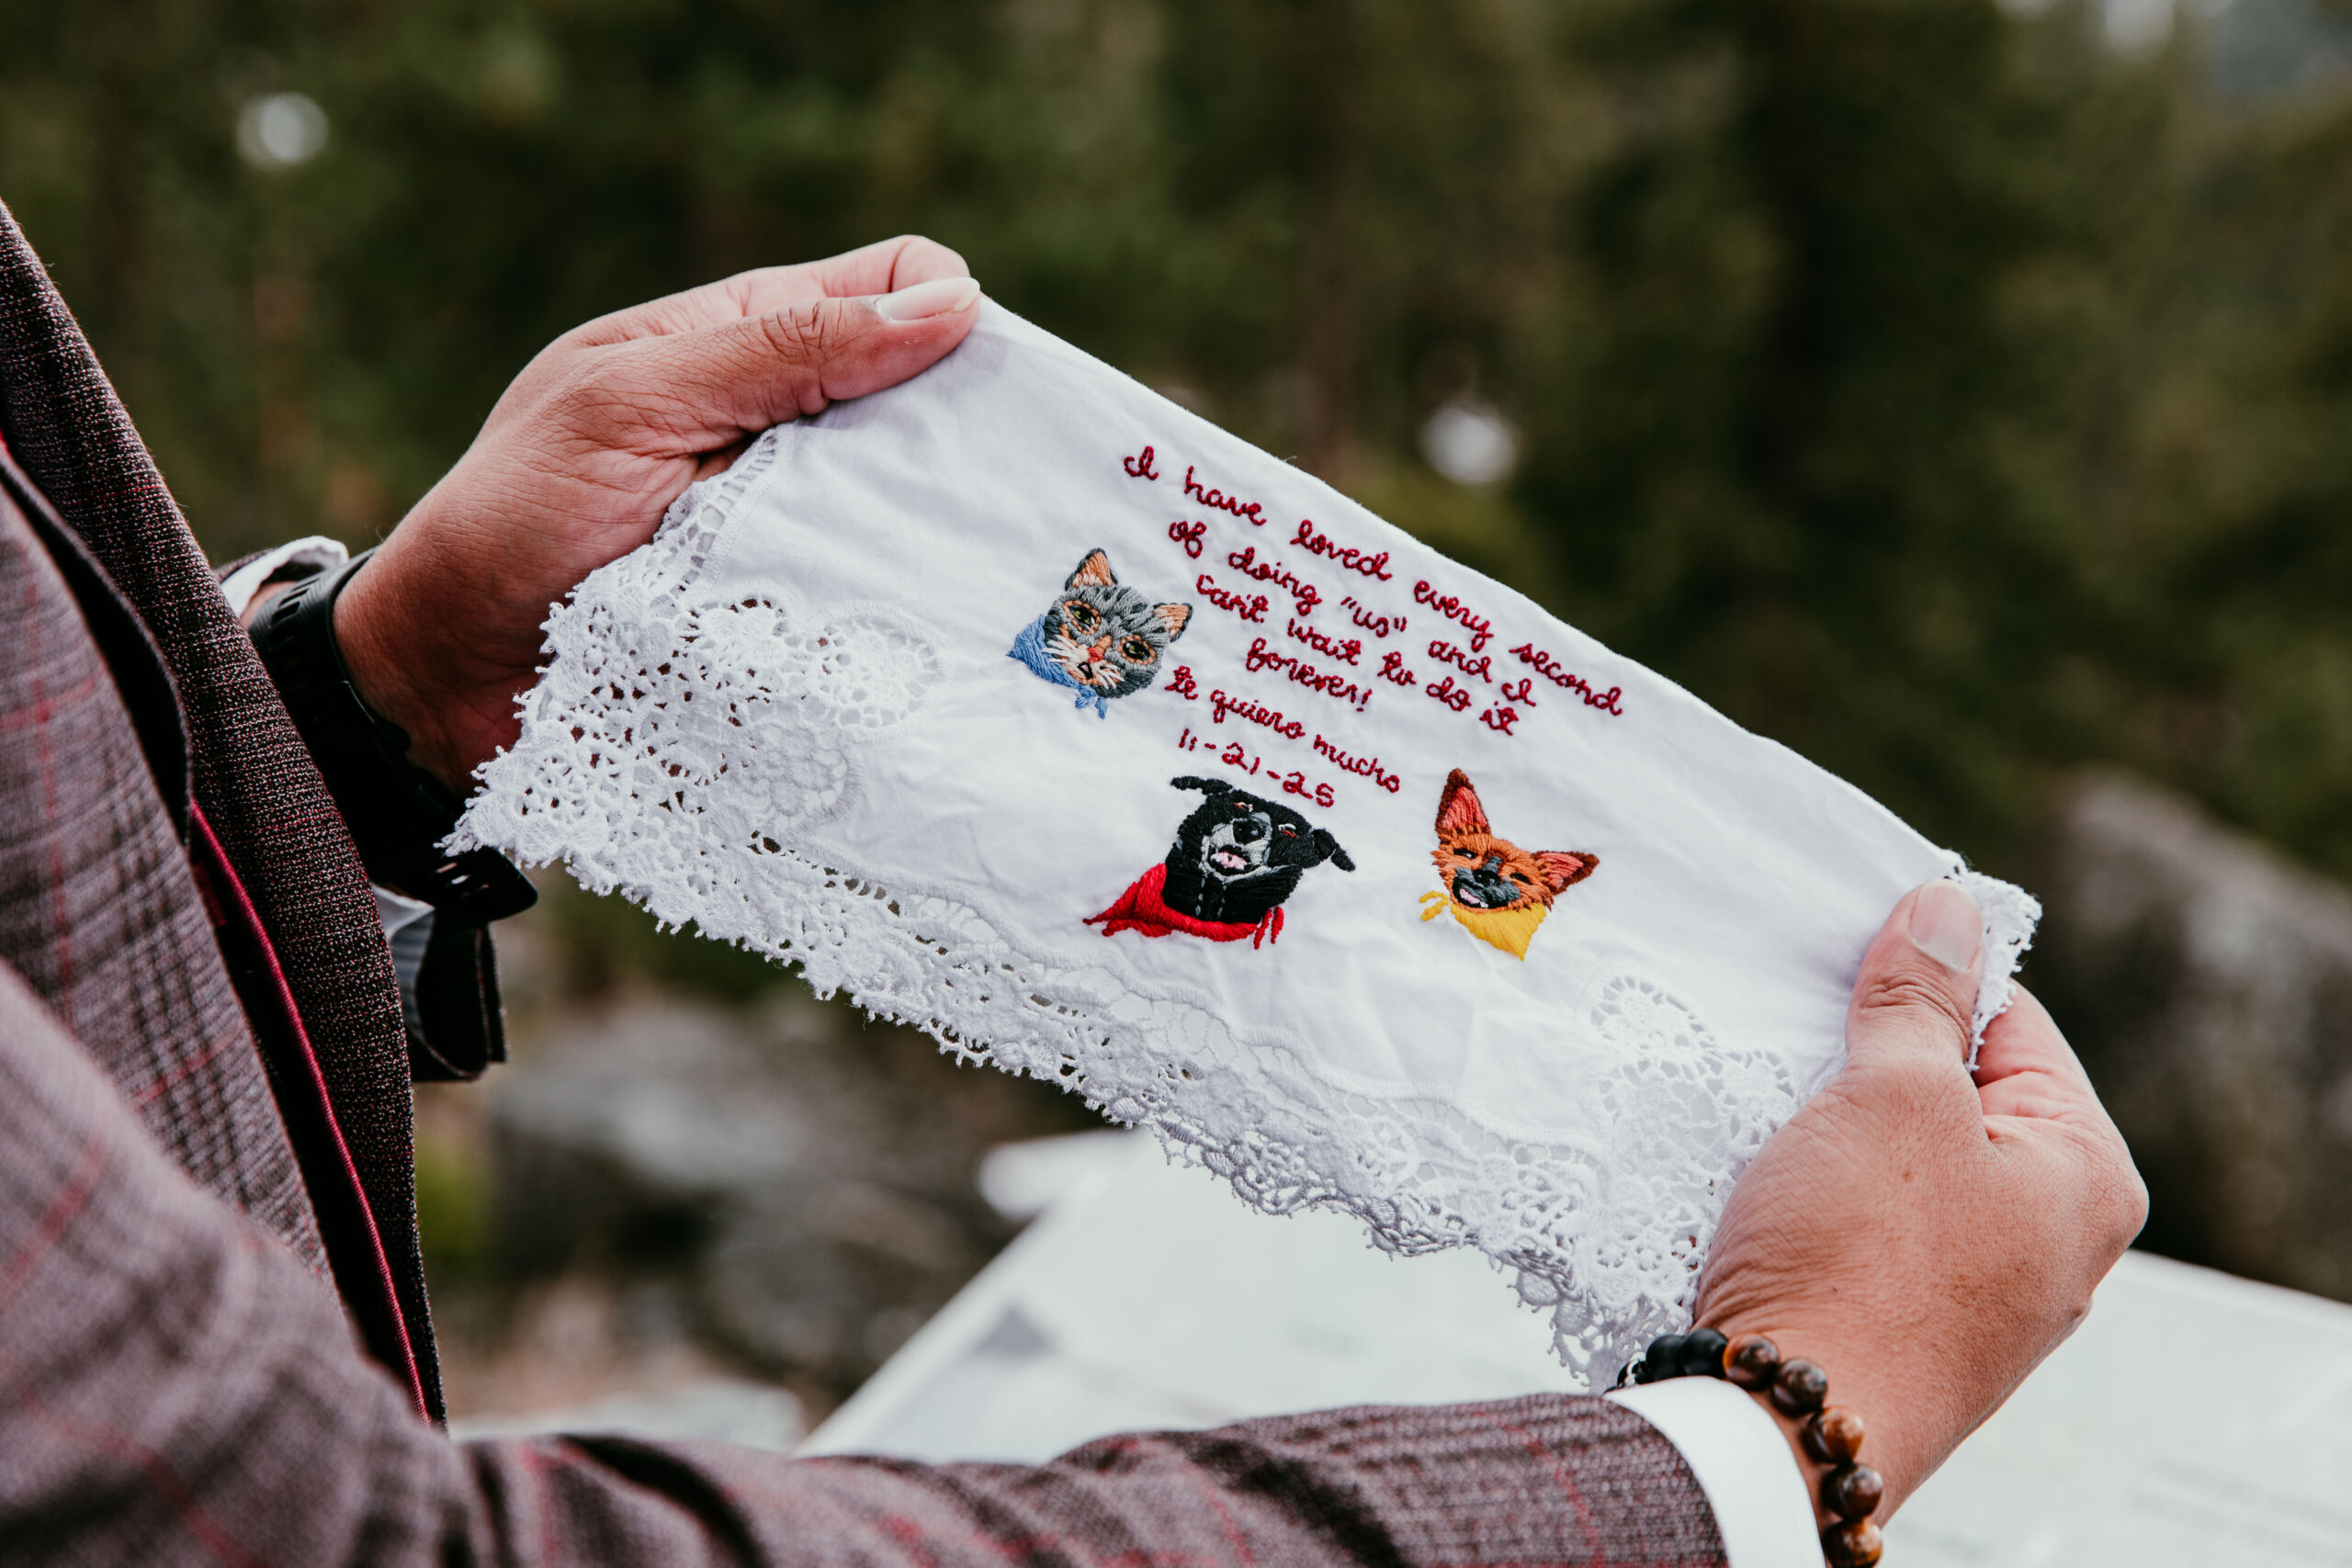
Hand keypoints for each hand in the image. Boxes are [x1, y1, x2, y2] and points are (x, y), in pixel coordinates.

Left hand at [330, 236, 982, 789]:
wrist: (447, 681)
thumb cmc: (513, 518)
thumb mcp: (634, 405)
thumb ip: (781, 351)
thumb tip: (957, 303)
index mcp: (749, 342)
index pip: (899, 287)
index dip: (948, 320)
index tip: (963, 395)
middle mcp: (788, 429)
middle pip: (931, 407)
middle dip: (963, 445)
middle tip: (974, 505)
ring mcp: (798, 529)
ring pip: (920, 519)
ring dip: (930, 547)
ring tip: (932, 584)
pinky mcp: (797, 620)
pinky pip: (880, 615)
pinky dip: (892, 626)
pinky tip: (903, 643)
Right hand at [1695, 880, 2145, 1522]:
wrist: (1783, 1426)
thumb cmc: (1855, 1260)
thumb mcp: (1890, 1098)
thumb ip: (1918, 998)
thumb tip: (1948, 908)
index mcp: (2087, 1173)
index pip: (2009, 1020)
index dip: (1920, 981)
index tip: (1841, 965)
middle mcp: (2055, 1237)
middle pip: (1956, 1089)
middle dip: (1869, 1058)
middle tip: (1794, 1041)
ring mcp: (1985, 1288)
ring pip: (1906, 1156)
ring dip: (1837, 1126)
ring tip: (1776, 1116)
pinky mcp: (1914, 1322)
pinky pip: (1876, 1220)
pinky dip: (1825, 1189)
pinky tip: (1774, 1183)